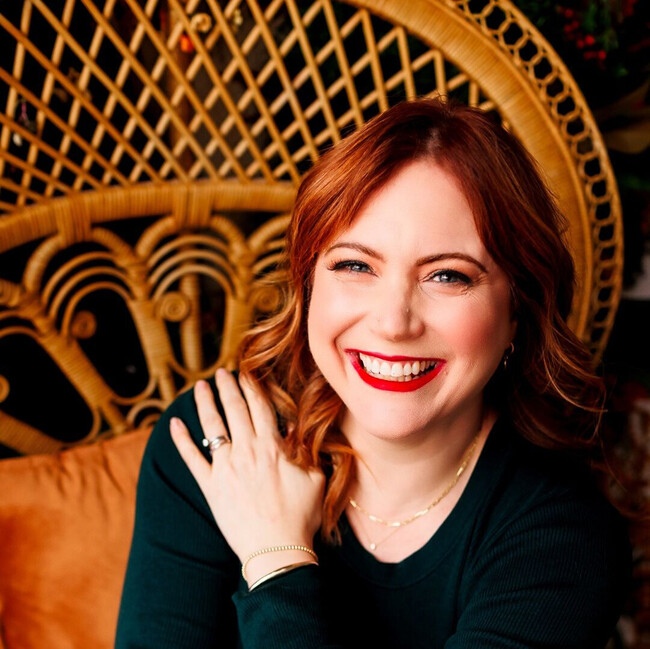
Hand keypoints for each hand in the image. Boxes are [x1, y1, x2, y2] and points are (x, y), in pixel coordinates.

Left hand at [170, 369, 324, 583]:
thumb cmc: (300, 517)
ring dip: (205, 403)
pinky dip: (181, 440)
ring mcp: (225, 467)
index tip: (247, 372)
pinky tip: (173, 423)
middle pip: (234, 409)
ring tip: (199, 386)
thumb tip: (291, 431)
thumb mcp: (314, 479)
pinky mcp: (210, 486)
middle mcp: (246, 451)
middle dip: (228, 386)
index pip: (260, 407)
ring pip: (212, 426)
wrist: (276, 550)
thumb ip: (303, 451)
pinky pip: (191, 458)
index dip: (253, 387)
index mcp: (272, 447)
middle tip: (222, 372)